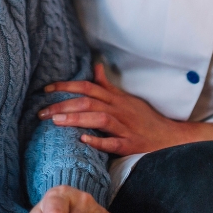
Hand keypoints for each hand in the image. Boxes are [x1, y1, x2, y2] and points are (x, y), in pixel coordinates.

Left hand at [39, 64, 199, 156]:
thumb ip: (108, 86)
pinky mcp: (130, 145)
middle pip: (88, 102)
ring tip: (56, 122)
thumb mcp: (127, 98)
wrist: (169, 138)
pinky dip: (98, 141)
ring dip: (76, 119)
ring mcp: (125, 127)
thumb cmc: (145, 118)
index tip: (46, 89)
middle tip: (42, 112)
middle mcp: (119, 110)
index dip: (66, 86)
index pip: (87, 87)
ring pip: (99, 119)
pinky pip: (113, 142)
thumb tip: (96, 67)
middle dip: (63, 105)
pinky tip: (83, 140)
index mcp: (116, 99)